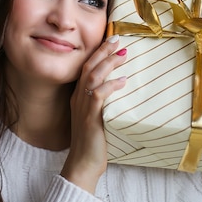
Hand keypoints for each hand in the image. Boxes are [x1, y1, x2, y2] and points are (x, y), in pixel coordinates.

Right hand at [61, 35, 126, 192]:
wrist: (82, 163)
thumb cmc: (93, 143)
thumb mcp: (97, 118)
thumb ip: (104, 103)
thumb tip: (120, 90)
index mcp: (79, 97)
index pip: (86, 68)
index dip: (97, 53)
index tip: (110, 40)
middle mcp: (78, 99)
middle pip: (88, 67)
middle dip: (102, 51)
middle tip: (117, 38)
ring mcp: (83, 107)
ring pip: (93, 77)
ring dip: (108, 63)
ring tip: (123, 54)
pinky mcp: (90, 117)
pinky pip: (98, 95)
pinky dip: (111, 85)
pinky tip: (123, 81)